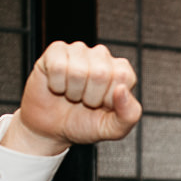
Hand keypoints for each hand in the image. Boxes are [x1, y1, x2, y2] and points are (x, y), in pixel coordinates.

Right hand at [2, 41, 140, 155]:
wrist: (52, 130)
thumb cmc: (84, 125)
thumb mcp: (112, 128)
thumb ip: (128, 114)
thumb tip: (122, 89)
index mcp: (122, 71)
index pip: (122, 77)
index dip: (108, 98)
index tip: (102, 105)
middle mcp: (102, 56)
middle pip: (100, 73)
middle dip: (89, 97)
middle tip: (84, 101)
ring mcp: (78, 51)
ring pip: (77, 71)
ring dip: (72, 91)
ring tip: (72, 94)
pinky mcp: (56, 50)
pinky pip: (57, 65)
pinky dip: (56, 84)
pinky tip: (58, 86)